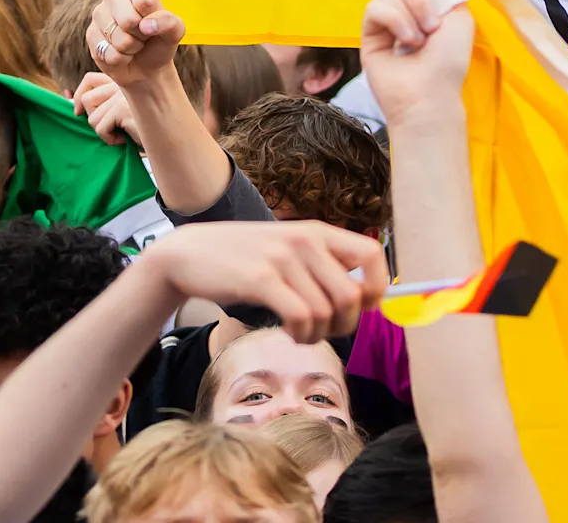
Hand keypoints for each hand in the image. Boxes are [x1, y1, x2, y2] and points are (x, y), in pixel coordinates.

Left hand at [73, 71, 141, 145]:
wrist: (166, 137)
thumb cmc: (141, 128)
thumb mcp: (119, 112)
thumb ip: (100, 103)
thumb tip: (67, 98)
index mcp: (121, 81)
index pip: (89, 79)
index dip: (78, 95)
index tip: (77, 111)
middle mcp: (122, 84)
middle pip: (87, 99)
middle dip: (92, 118)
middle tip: (108, 127)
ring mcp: (123, 95)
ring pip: (92, 117)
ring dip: (103, 131)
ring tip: (120, 133)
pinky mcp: (123, 109)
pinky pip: (101, 128)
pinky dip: (109, 140)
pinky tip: (124, 139)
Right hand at [89, 0, 184, 89]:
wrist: (145, 67)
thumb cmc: (160, 43)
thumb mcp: (175, 32)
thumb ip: (169, 22)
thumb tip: (146, 25)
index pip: (145, 2)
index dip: (153, 20)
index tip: (154, 24)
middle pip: (129, 21)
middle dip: (140, 36)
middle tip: (143, 37)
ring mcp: (99, 14)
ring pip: (118, 39)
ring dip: (131, 49)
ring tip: (133, 45)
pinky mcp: (90, 34)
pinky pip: (109, 53)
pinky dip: (120, 59)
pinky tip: (121, 54)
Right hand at [154, 219, 388, 342]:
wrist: (190, 254)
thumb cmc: (245, 260)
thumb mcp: (290, 251)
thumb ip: (324, 267)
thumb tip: (366, 298)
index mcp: (319, 232)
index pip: (372, 254)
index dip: (377, 287)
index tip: (362, 309)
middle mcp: (306, 240)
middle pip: (352, 296)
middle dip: (344, 326)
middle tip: (323, 331)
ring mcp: (284, 258)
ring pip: (327, 313)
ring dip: (317, 335)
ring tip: (300, 333)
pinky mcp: (261, 279)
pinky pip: (301, 318)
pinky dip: (300, 335)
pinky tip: (288, 332)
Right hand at [360, 0, 474, 127]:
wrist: (430, 94)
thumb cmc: (449, 61)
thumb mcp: (459, 16)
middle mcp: (407, 6)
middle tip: (433, 26)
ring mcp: (386, 19)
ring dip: (409, 13)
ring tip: (418, 40)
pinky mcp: (369, 32)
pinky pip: (376, 7)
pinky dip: (394, 21)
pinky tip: (404, 42)